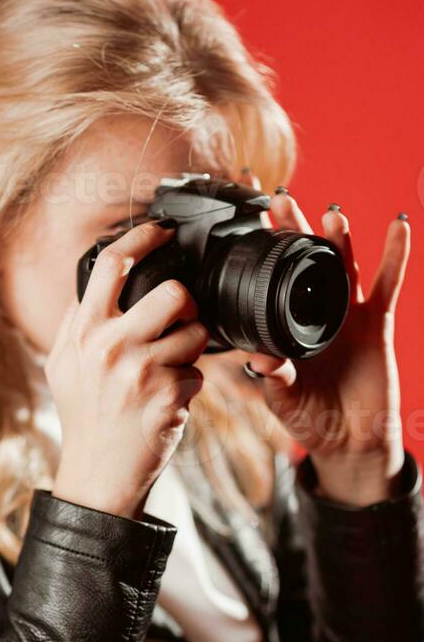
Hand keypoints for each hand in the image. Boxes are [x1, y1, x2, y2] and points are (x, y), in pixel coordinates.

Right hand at [46, 220, 207, 519]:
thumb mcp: (64, 367)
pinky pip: (199, 373)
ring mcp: (140, 373)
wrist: (97, 476)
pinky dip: (190, 386)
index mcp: (82, 333)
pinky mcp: (168, 398)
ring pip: (196, 333)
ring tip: (171, 369)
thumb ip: (78, 322)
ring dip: (192, 349)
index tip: (163, 232)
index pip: (111, 265)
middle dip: (186, 302)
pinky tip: (168, 401)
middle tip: (181, 317)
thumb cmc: (86, 418)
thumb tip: (99, 279)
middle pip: (172, 293)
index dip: (143, 238)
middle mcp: (108, 348)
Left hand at [240, 169, 410, 504]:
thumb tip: (258, 356)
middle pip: (303, 261)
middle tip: (280, 199)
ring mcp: (346, 314)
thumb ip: (273, 375)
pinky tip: (398, 226)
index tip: (244, 214)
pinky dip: (395, 255)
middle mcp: (312, 311)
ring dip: (338, 239)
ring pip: (341, 266)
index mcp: (283, 324)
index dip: (259, 248)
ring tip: (330, 214)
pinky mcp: (377, 324)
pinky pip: (388, 284)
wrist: (348, 442)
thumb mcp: (282, 397)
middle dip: (294, 229)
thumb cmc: (309, 417)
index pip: (267, 277)